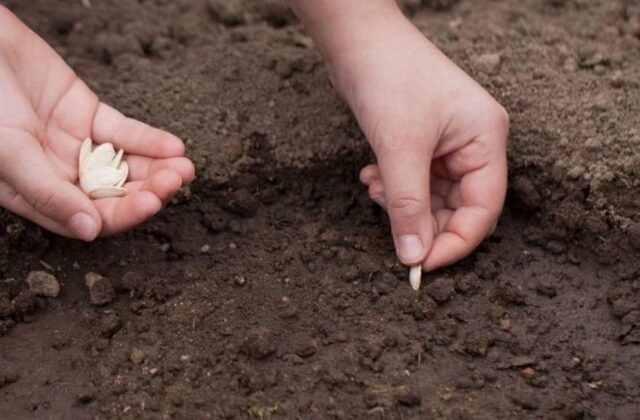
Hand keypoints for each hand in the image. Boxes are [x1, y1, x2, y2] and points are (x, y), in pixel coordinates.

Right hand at [0, 7, 193, 239]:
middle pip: (115, 194)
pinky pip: (125, 133)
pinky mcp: (90, 116)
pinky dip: (150, 140)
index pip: (89, 218)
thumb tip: (89, 231)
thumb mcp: (10, 152)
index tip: (151, 203)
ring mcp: (79, 146)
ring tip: (184, 167)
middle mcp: (61, 175)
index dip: (122, 214)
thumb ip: (47, 192)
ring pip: (126, 165)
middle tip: (175, 181)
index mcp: (38, 194)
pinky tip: (173, 146)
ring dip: (157, 168)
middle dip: (149, 191)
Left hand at [317, 9, 508, 270]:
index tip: (421, 265)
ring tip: (374, 187)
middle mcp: (474, 143)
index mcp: (487, 140)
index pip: (483, 209)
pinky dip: (393, 186)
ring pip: (432, 196)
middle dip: (422, 221)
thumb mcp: (400, 150)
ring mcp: (448, 141)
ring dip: (402, 202)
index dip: (455, 242)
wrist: (357, 38)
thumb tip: (413, 258)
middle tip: (392, 230)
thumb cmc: (389, 80)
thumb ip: (408, 207)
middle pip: (458, 206)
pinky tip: (371, 176)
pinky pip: (415, 180)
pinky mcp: (422, 140)